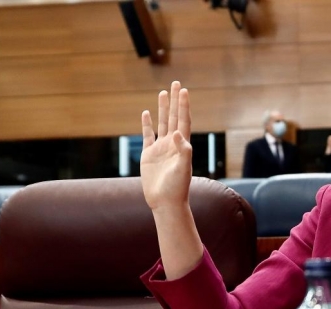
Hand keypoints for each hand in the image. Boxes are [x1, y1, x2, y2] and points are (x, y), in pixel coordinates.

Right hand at [140, 81, 192, 211]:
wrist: (165, 202)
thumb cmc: (176, 187)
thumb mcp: (182, 169)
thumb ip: (182, 151)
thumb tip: (177, 133)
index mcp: (182, 145)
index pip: (183, 120)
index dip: (183, 105)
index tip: (184, 90)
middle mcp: (172, 144)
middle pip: (173, 117)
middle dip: (174, 101)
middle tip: (176, 83)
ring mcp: (161, 148)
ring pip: (161, 124)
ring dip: (162, 109)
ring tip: (163, 93)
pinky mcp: (149, 155)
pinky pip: (148, 136)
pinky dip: (147, 124)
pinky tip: (147, 113)